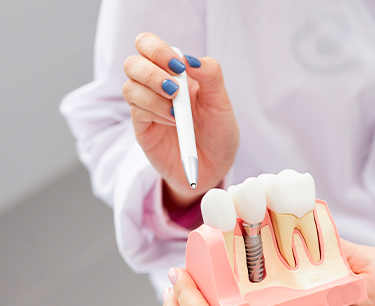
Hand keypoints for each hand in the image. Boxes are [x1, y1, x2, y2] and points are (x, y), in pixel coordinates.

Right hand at [123, 32, 238, 208]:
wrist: (214, 167)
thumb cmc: (218, 133)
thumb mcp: (221, 103)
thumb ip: (211, 76)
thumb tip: (190, 59)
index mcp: (174, 72)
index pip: (148, 45)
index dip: (157, 49)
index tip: (179, 67)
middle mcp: (155, 86)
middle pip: (132, 63)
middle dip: (151, 73)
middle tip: (175, 89)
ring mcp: (146, 106)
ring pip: (130, 87)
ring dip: (154, 97)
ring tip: (177, 112)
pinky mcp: (142, 127)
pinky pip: (136, 111)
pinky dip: (155, 113)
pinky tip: (173, 122)